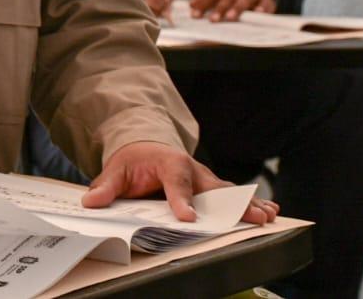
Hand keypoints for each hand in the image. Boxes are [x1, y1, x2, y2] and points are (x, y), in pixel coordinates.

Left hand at [80, 141, 277, 225]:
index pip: (176, 182)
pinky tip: (271, 211)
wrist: (144, 146)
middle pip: (213, 187)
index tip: (187, 217)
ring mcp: (204, 178)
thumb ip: (106, 187)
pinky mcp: (211, 186)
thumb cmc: (133, 161)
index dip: (182, 200)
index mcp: (168, 162)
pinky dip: (252, 203)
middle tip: (250, 217)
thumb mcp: (115, 170)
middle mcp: (192, 168)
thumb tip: (91, 202)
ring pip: (228, 192)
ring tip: (268, 216)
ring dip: (248, 204)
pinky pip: (232, 196)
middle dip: (231, 203)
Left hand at [190, 0, 275, 20]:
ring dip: (237, 7)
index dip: (204, 0)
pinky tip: (257, 12)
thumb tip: (192, 4)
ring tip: (230, 17)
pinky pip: (265, 4)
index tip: (195, 12)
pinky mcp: (267, 0)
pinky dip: (261, 8)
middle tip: (212, 19)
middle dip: (220, 7)